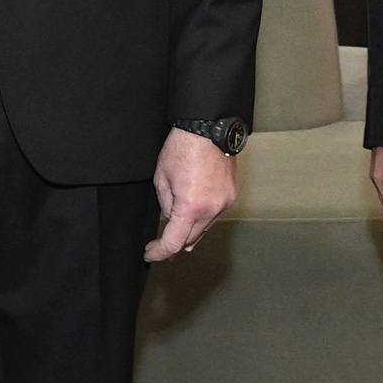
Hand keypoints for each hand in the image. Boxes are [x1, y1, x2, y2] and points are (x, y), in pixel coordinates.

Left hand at [146, 128, 235, 261]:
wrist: (208, 129)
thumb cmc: (182, 148)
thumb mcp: (161, 178)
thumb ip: (166, 204)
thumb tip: (171, 218)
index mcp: (190, 207)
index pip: (174, 242)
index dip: (160, 252)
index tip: (151, 253)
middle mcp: (211, 209)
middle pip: (191, 239)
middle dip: (174, 244)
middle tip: (160, 247)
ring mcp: (224, 203)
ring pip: (204, 229)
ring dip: (190, 233)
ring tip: (177, 233)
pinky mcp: (231, 196)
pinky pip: (214, 216)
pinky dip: (202, 219)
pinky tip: (194, 216)